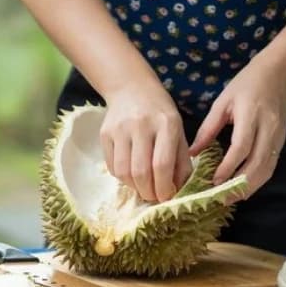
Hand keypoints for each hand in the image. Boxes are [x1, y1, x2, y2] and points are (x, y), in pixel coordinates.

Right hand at [101, 84, 192, 201]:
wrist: (132, 89)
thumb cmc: (160, 113)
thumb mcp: (178, 131)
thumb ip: (181, 161)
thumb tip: (177, 190)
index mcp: (166, 124)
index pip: (162, 164)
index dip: (163, 187)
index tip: (166, 197)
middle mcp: (141, 125)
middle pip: (140, 171)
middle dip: (148, 192)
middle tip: (153, 197)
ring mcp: (120, 129)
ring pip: (123, 171)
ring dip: (134, 187)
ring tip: (143, 187)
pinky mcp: (104, 134)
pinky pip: (112, 166)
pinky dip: (123, 177)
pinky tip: (131, 174)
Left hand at [188, 61, 285, 202]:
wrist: (279, 74)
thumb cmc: (246, 84)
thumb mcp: (222, 102)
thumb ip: (208, 129)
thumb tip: (192, 153)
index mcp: (251, 114)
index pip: (242, 147)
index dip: (228, 167)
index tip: (213, 181)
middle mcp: (268, 128)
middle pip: (257, 164)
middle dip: (239, 185)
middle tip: (219, 198)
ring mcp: (278, 137)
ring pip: (266, 169)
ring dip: (249, 187)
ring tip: (229, 198)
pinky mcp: (281, 142)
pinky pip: (271, 167)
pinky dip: (257, 180)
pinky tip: (243, 188)